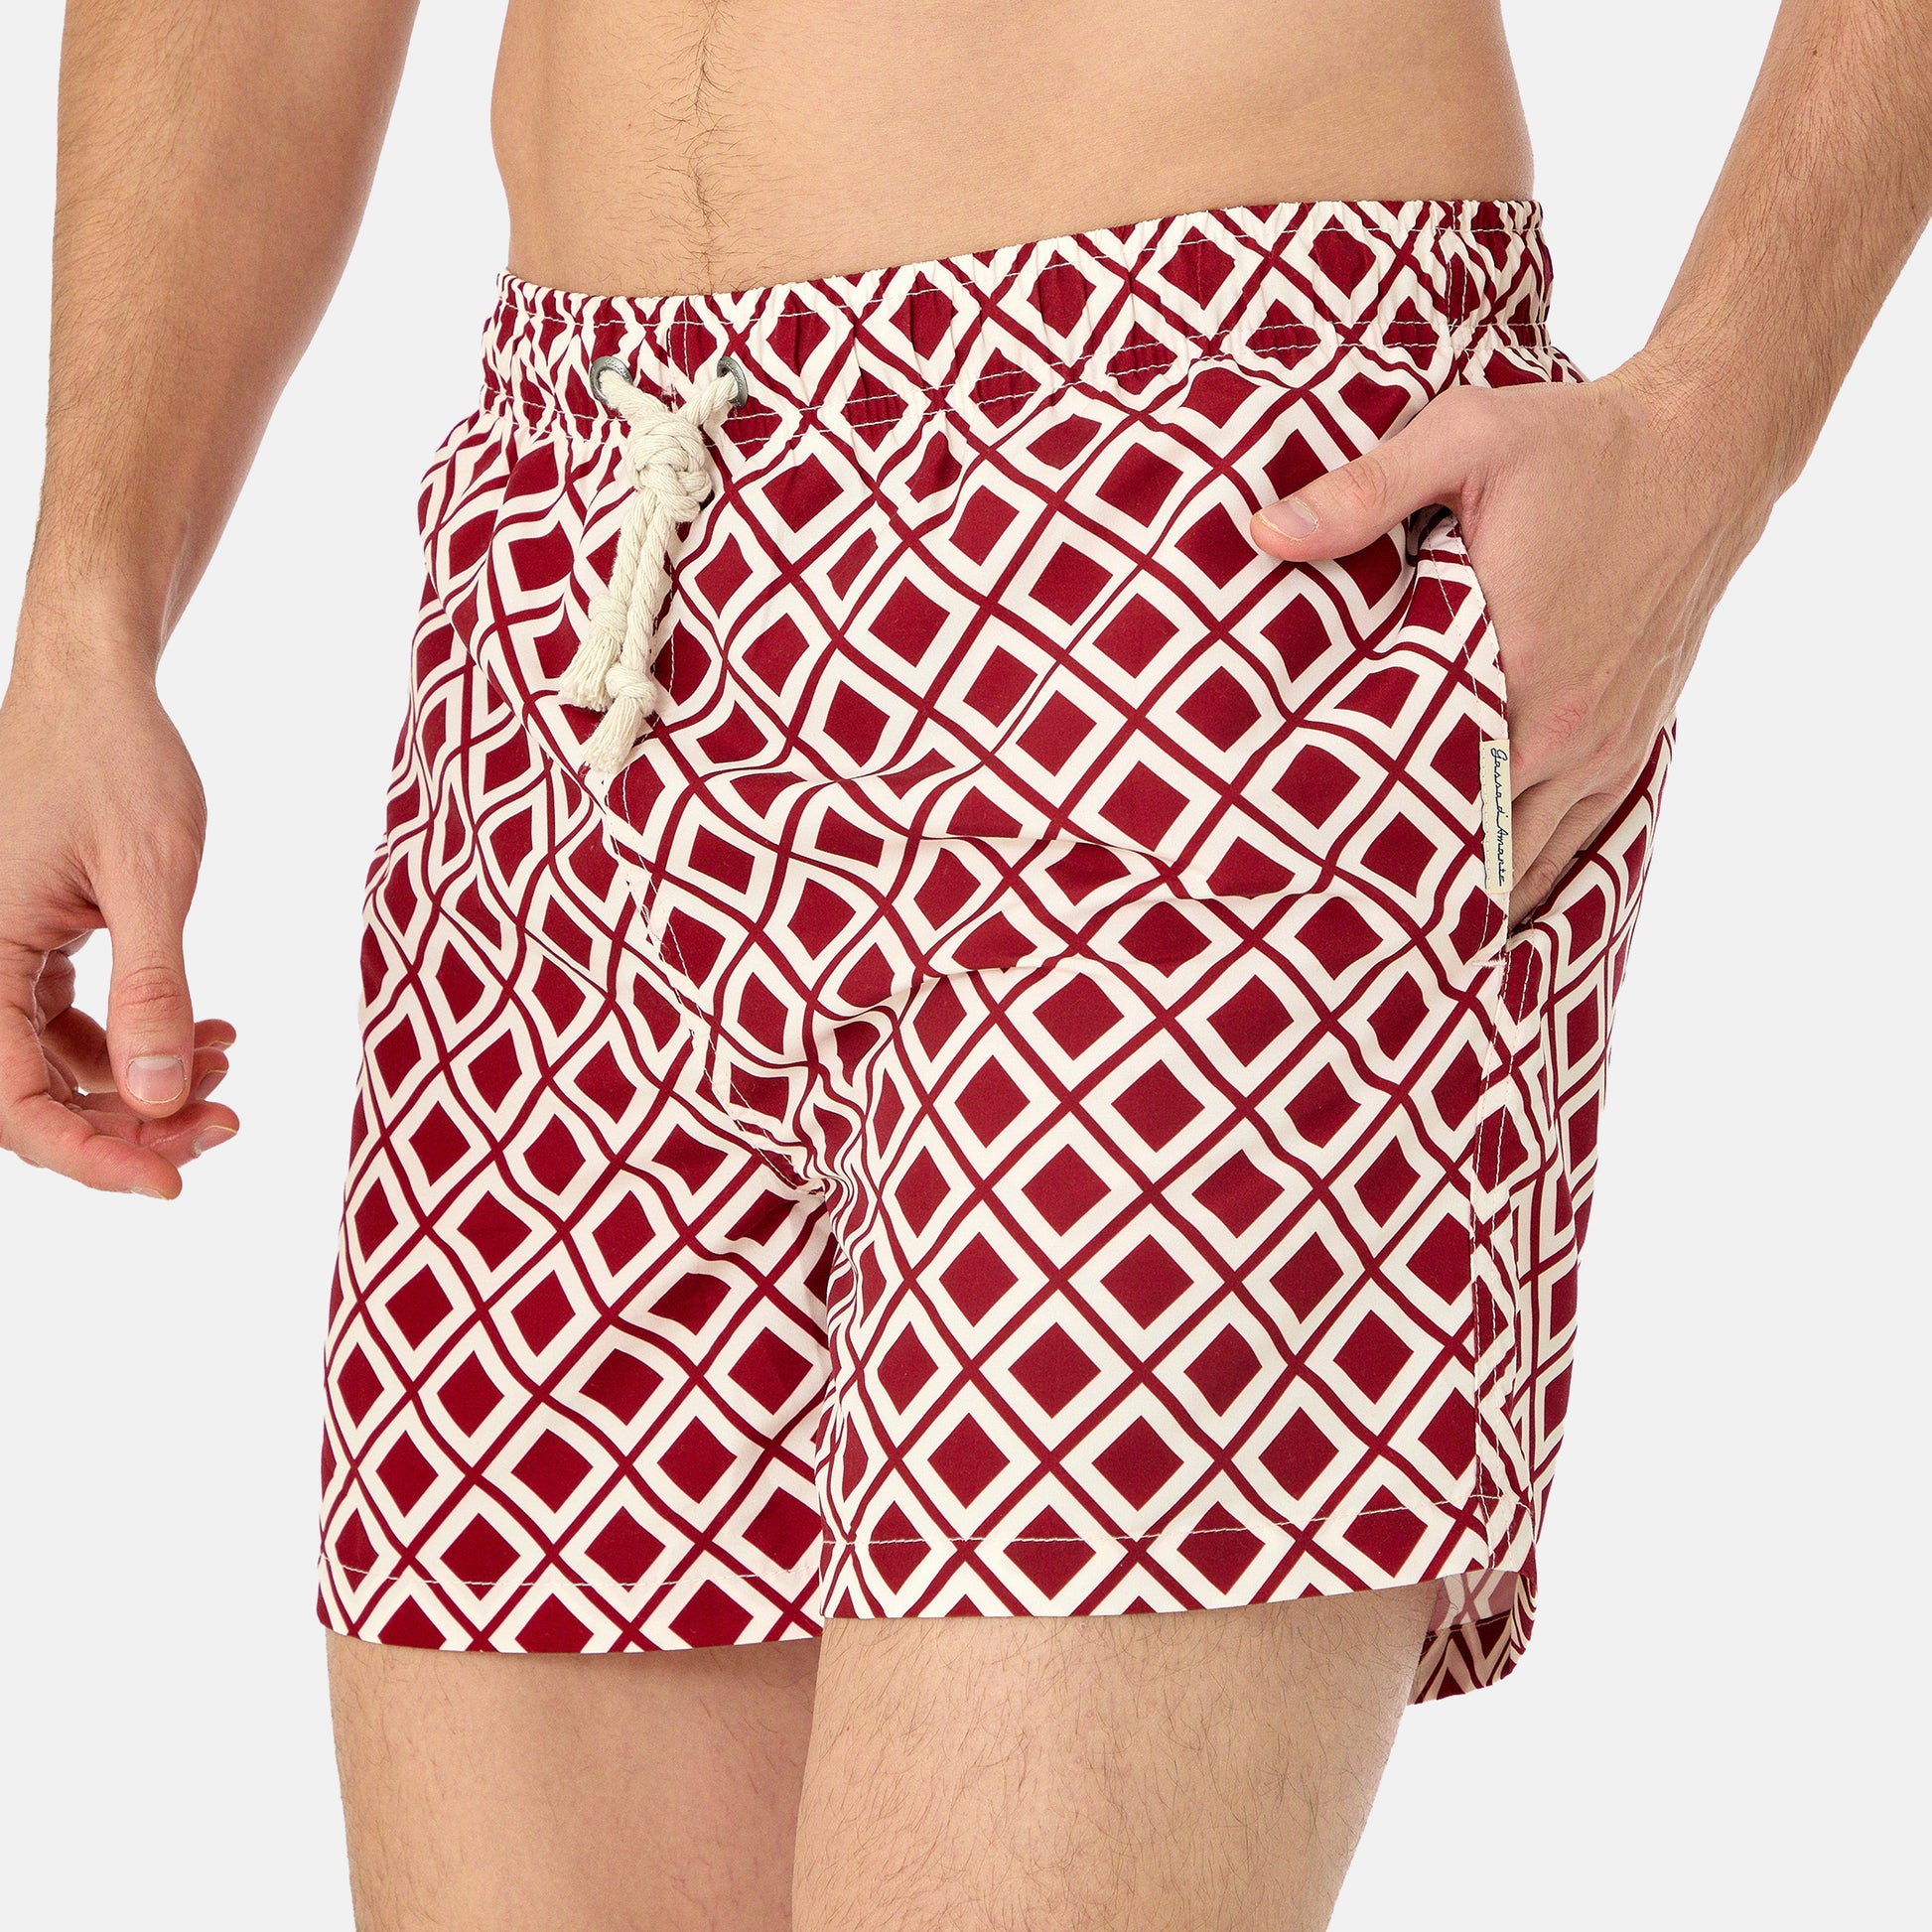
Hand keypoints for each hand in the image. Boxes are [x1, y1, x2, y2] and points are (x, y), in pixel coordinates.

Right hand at [0, 639, 238, 1196]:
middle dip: (133, 1125)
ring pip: (60, 1068)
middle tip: (228, 1124)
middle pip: (36, 1097)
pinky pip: (74, 1026)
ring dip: (145, 1085)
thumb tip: (158, 1098)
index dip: (91, 1155)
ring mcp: (0, 959)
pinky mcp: (33, 945)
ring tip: (229, 1067)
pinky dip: (142, 1039)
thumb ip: (152, 989)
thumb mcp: (149, 877)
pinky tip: (212, 1030)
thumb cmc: (117, 761)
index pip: (13, 1102)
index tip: (175, 1180)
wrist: (100, 689)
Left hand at [1250, 355, 1772, 923]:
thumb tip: (1264, 530)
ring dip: (1475, 892)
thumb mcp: (1464, 439)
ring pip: (1533, 855)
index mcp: (1514, 667)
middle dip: (1413, 885)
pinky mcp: (1632, 739)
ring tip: (1408, 948)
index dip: (1370, 839)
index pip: (1428, 787)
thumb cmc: (1580, 446)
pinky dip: (1536, 871)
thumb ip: (1362, 491)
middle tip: (1343, 934)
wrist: (1704, 449)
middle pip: (1479, 843)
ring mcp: (1605, 741)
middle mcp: (1564, 726)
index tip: (1312, 882)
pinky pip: (1582, 835)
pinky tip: (1496, 906)